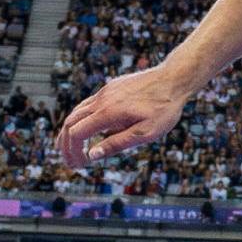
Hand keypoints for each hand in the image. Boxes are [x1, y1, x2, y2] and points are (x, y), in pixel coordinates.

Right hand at [55, 64, 195, 165]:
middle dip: (66, 144)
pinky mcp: (111, 87)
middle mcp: (102, 99)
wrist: (176, 77)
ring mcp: (105, 91)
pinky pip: (88, 104)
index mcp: (108, 112)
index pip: (76, 133)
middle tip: (70, 161)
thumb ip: (118, 143)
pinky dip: (81, 119)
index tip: (78, 165)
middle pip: (70, 123)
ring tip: (72, 148)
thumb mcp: (147, 132)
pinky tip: (88, 129)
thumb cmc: (165, 107)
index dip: (73, 152)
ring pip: (77, 112)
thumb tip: (92, 155)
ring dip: (70, 131)